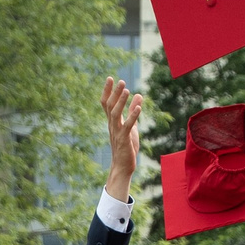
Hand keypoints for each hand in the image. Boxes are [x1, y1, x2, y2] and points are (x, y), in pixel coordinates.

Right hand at [101, 75, 142, 200]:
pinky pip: (127, 126)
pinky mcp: (124, 139)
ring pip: (116, 114)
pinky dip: (132, 116)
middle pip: (110, 106)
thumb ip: (133, 111)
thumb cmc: (126, 146)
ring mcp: (117, 132)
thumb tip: (138, 95)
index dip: (107, 91)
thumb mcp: (131, 125)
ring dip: (121, 102)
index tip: (110, 78)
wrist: (122, 166)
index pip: (106, 104)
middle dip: (115, 93)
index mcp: (112, 122)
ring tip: (127, 90)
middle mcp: (112, 125)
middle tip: (120, 81)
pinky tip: (138, 107)